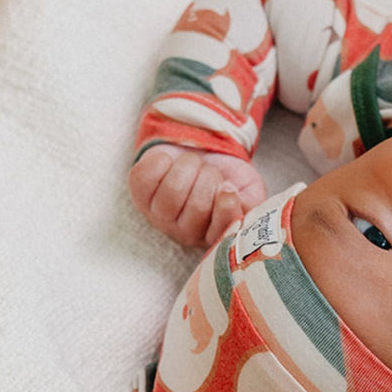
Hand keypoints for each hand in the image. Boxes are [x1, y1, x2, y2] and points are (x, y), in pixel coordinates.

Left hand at [128, 145, 265, 247]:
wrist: (203, 155)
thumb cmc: (227, 177)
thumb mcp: (248, 191)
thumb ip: (251, 205)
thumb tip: (237, 204)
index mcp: (214, 236)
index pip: (219, 233)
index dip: (225, 207)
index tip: (229, 188)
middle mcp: (185, 233)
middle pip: (198, 206)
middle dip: (209, 177)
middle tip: (210, 173)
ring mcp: (159, 216)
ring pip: (173, 190)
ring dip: (188, 166)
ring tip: (192, 166)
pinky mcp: (139, 195)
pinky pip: (146, 176)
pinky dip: (161, 160)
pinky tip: (169, 162)